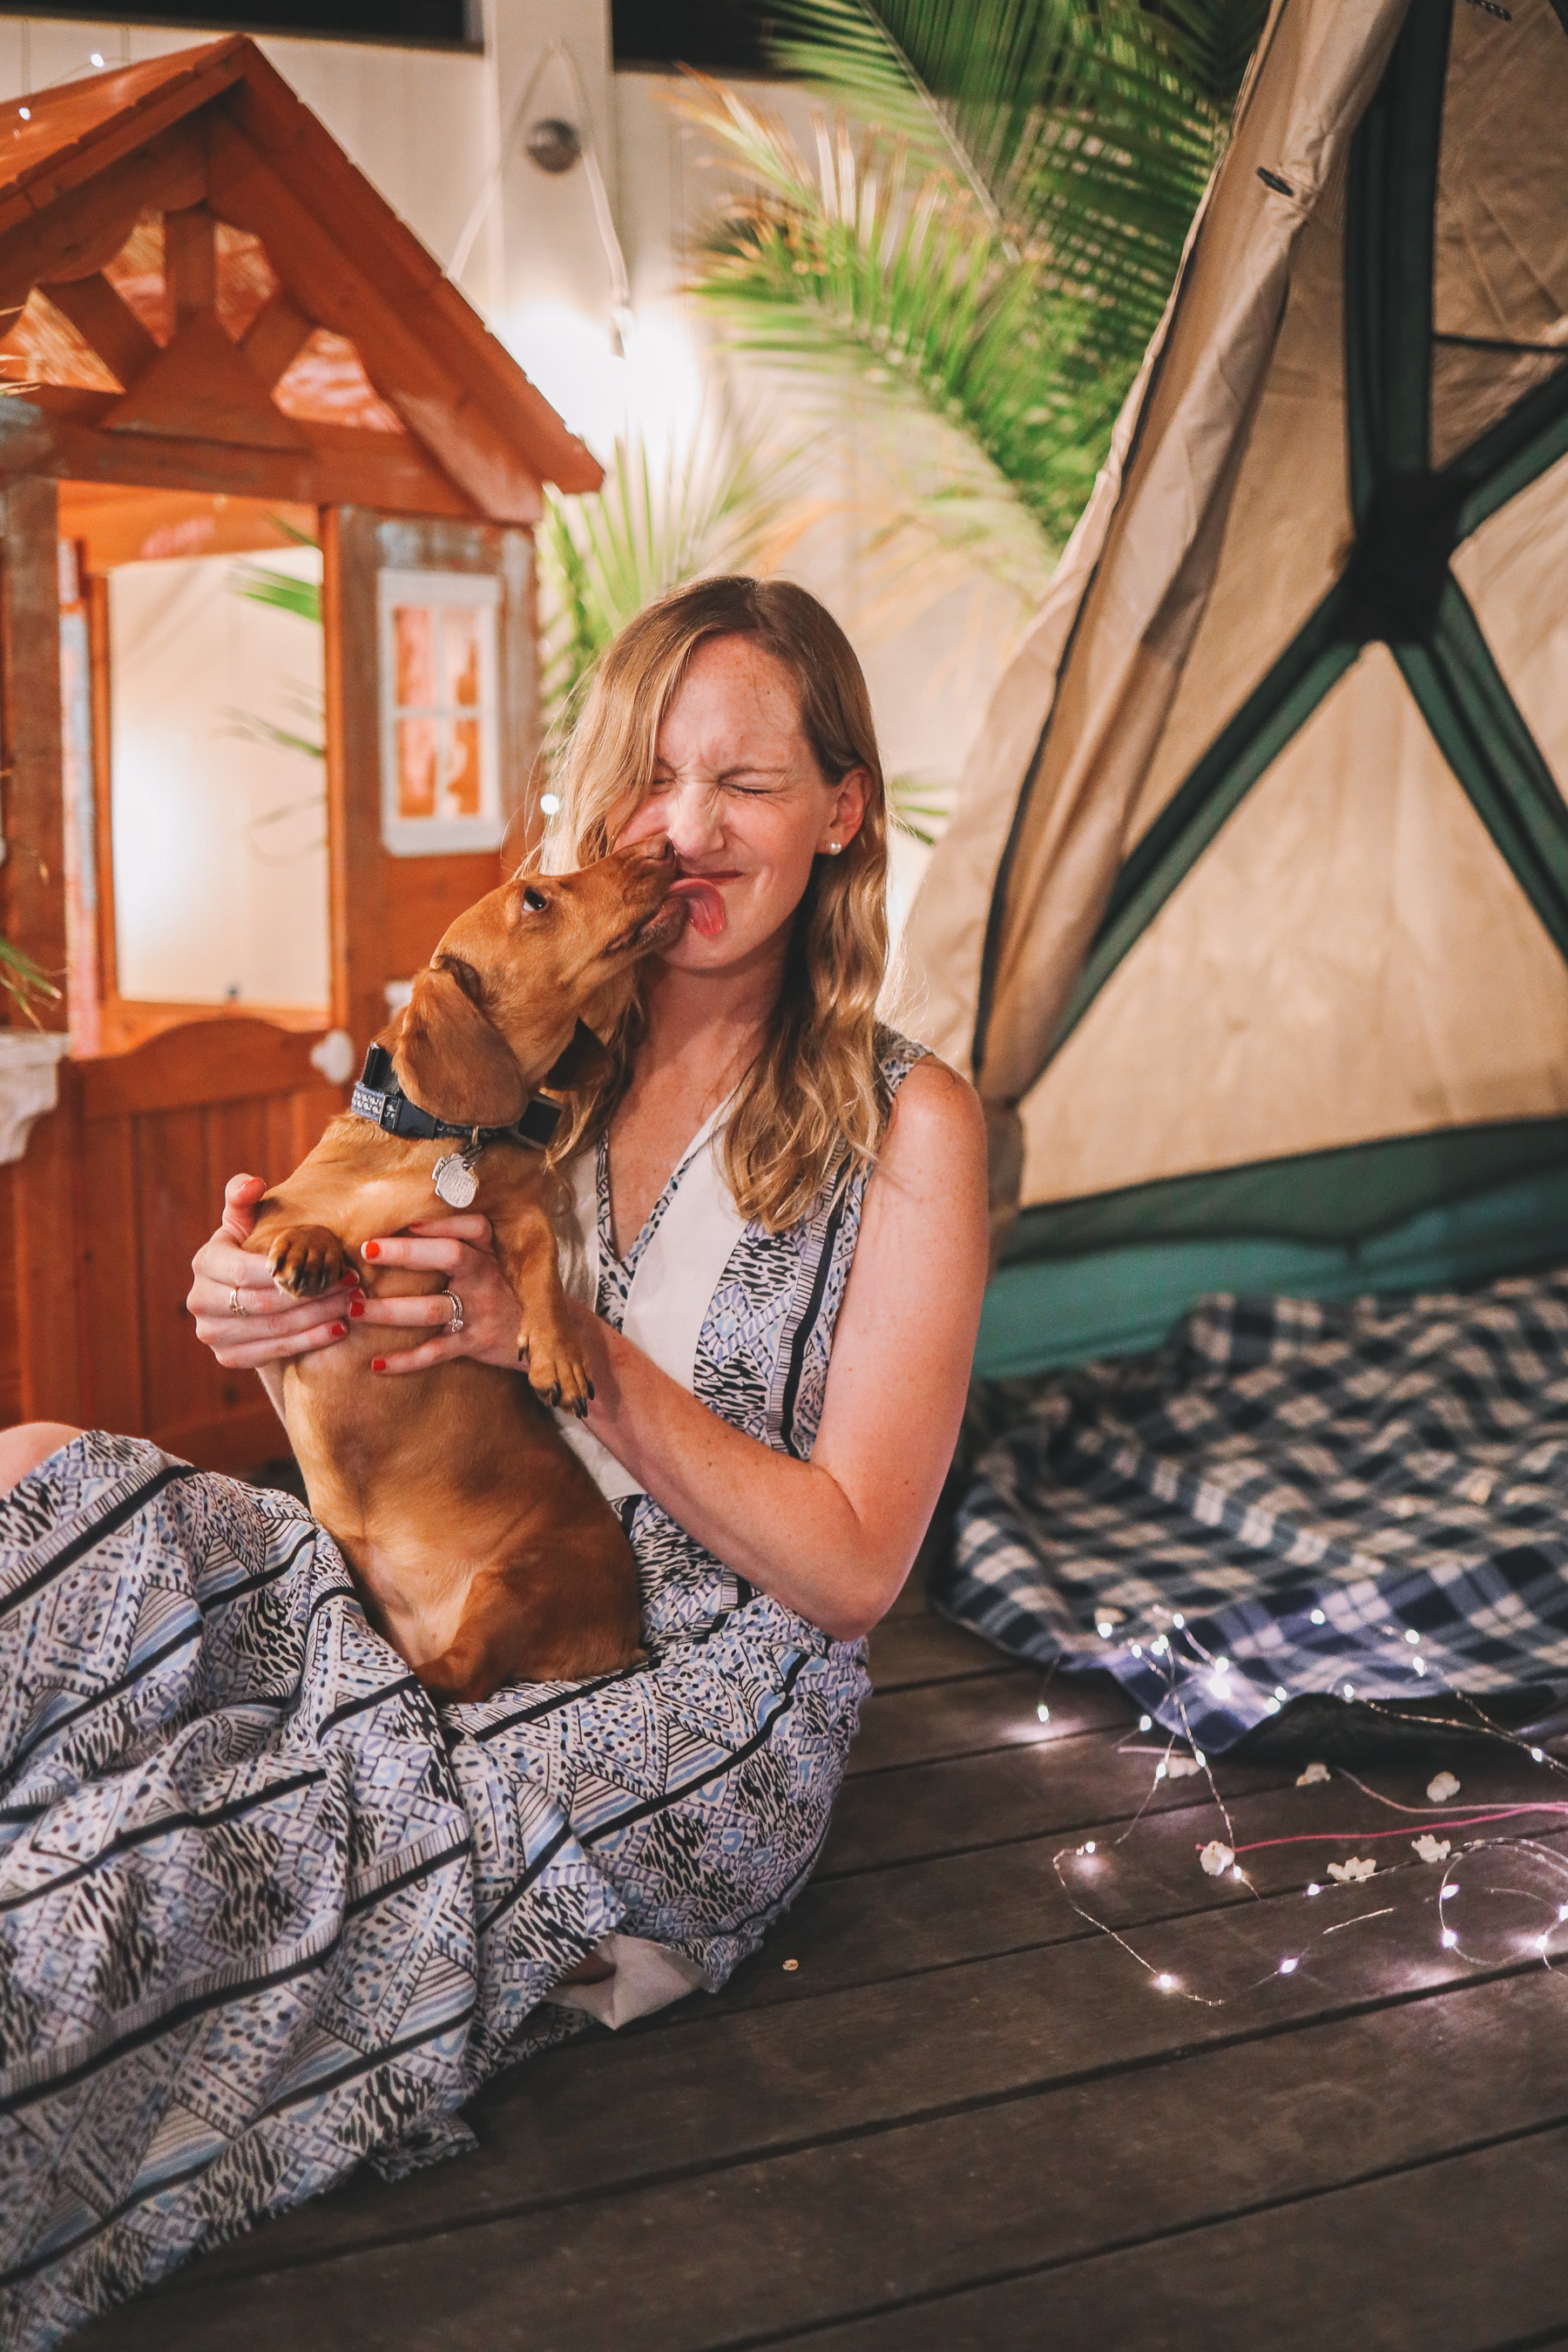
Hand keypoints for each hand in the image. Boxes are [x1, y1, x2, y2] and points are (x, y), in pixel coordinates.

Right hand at [188, 1174, 358, 1369]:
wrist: (251, 1293)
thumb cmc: (255, 1247)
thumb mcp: (248, 1221)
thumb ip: (244, 1198)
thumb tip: (254, 1184)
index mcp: (205, 1262)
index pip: (247, 1271)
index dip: (290, 1269)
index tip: (335, 1265)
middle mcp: (199, 1300)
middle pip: (265, 1302)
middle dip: (314, 1294)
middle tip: (353, 1287)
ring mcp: (211, 1333)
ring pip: (274, 1328)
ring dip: (318, 1318)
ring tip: (352, 1305)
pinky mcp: (228, 1357)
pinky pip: (274, 1351)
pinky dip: (310, 1341)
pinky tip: (338, 1329)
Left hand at [351, 1215, 526, 1375]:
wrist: (543, 1334)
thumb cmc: (505, 1291)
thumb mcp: (495, 1260)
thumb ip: (464, 1242)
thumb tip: (409, 1225)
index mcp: (489, 1252)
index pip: (472, 1227)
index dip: (440, 1222)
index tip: (405, 1220)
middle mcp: (485, 1276)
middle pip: (449, 1256)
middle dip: (406, 1253)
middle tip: (367, 1250)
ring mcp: (480, 1311)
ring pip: (431, 1308)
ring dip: (390, 1310)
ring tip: (354, 1309)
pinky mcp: (475, 1343)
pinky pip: (436, 1352)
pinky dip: (406, 1360)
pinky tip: (377, 1364)